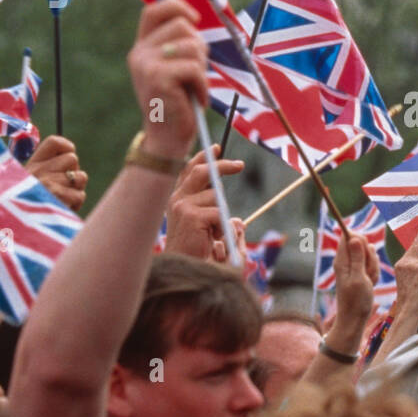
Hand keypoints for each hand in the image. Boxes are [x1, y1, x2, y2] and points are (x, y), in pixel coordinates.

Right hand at [25, 136, 87, 211]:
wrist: (16, 233)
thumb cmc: (26, 211)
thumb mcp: (29, 187)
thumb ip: (48, 172)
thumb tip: (72, 159)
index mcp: (32, 166)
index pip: (54, 142)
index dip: (66, 148)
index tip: (67, 158)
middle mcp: (39, 170)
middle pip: (73, 159)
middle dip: (73, 174)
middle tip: (62, 188)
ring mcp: (48, 182)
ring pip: (81, 177)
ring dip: (76, 191)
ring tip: (61, 202)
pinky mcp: (58, 196)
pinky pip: (80, 195)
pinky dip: (75, 205)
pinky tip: (61, 211)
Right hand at [127, 0, 208, 160]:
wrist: (166, 139)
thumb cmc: (178, 103)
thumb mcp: (175, 69)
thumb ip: (178, 45)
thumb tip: (192, 18)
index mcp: (142, 48)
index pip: (155, 10)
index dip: (177, 7)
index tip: (195, 21)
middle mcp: (139, 53)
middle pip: (183, 27)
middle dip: (199, 48)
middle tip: (195, 74)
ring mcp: (146, 65)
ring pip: (192, 47)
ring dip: (202, 70)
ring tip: (194, 88)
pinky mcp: (158, 78)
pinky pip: (194, 68)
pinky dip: (202, 86)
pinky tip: (196, 99)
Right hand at [164, 146, 246, 260]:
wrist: (184, 269)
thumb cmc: (196, 252)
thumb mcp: (205, 228)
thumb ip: (215, 214)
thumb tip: (233, 211)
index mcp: (177, 199)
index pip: (189, 170)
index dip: (203, 158)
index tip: (216, 148)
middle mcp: (177, 199)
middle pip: (203, 172)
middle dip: (222, 166)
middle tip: (240, 165)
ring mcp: (183, 206)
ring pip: (217, 196)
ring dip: (222, 214)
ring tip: (212, 234)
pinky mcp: (192, 216)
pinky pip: (220, 213)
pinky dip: (223, 227)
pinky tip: (212, 239)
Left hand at [331, 232, 380, 339]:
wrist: (355, 317)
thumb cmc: (356, 300)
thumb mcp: (359, 277)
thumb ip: (357, 257)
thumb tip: (354, 237)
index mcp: (342, 260)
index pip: (348, 236)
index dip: (360, 239)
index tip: (366, 250)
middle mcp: (346, 261)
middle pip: (362, 244)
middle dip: (370, 256)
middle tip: (367, 272)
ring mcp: (354, 267)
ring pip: (369, 256)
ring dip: (373, 268)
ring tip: (369, 282)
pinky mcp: (360, 272)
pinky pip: (372, 266)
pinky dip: (374, 275)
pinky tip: (371, 285)